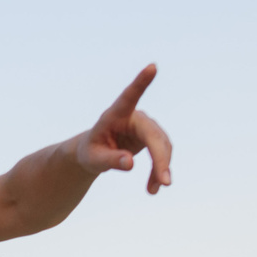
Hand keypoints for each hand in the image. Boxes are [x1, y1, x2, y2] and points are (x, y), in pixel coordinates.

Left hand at [73, 65, 171, 193]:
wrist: (95, 153)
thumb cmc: (90, 152)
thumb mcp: (94, 159)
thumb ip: (110, 160)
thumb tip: (130, 163)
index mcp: (115, 115)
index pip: (129, 96)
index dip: (141, 82)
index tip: (152, 66)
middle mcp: (134, 116)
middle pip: (154, 136)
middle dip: (160, 159)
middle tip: (165, 182)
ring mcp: (146, 126)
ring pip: (162, 146)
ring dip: (161, 168)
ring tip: (154, 190)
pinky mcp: (153, 137)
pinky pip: (162, 154)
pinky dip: (159, 171)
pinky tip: (153, 188)